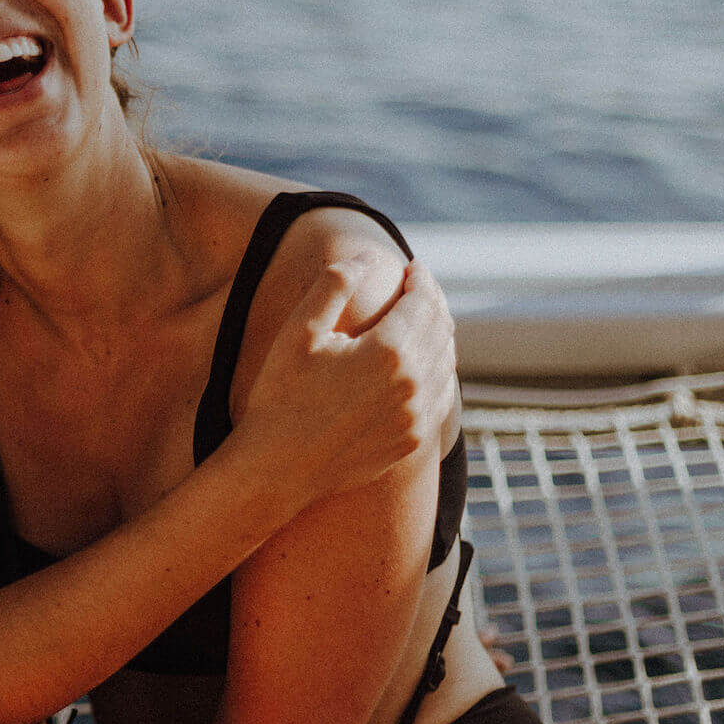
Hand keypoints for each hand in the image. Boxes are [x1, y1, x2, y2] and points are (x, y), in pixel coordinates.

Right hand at [231, 254, 457, 500]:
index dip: (422, 279)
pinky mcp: (412, 442)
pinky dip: (439, 373)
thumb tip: (368, 255)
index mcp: (388, 351)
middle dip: (433, 302)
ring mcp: (416, 417)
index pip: (423, 302)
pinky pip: (441, 398)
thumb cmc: (280, 396)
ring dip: (440, 336)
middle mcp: (413, 384)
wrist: (276, 468)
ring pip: (446, 364)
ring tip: (423, 320)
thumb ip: (335, 285)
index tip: (413, 267)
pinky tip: (423, 366)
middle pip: (441, 329)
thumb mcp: (299, 331)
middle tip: (420, 288)